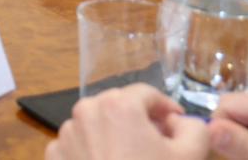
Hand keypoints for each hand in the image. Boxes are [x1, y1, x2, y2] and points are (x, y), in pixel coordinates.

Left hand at [46, 84, 209, 159]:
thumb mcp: (190, 156)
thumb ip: (193, 128)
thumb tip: (179, 121)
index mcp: (118, 105)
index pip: (146, 93)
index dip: (165, 107)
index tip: (175, 123)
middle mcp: (86, 111)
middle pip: (118, 106)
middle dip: (138, 120)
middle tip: (156, 143)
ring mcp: (66, 134)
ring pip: (96, 123)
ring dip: (114, 134)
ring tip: (131, 158)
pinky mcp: (55, 154)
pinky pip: (79, 144)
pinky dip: (93, 151)